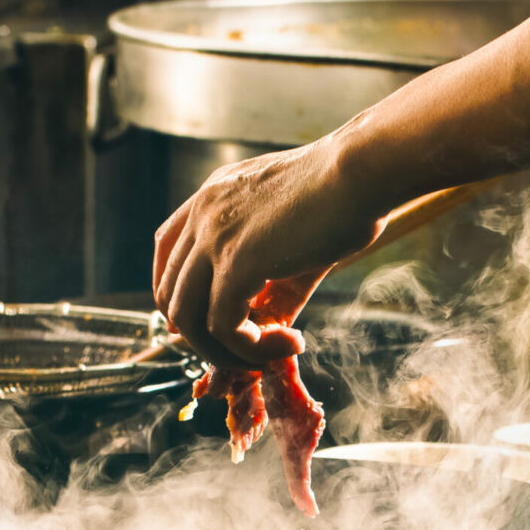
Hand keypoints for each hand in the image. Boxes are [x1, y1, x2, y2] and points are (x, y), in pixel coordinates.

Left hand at [152, 141, 387, 365]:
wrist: (362, 174)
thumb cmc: (344, 196)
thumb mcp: (295, 238)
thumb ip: (275, 282)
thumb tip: (273, 329)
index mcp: (213, 196)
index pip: (167, 249)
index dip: (176, 293)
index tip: (199, 323)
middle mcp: (204, 212)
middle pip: (169, 291)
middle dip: (199, 334)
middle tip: (245, 351)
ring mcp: (214, 237)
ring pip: (187, 318)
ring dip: (225, 351)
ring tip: (270, 355)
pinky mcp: (236, 264)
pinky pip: (224, 328)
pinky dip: (252, 350)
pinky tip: (290, 344)